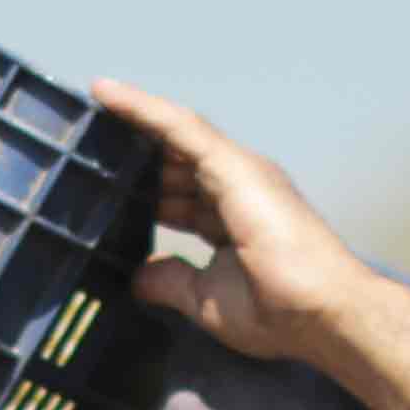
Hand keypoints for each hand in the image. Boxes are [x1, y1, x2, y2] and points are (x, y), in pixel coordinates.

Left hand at [90, 81, 380, 366]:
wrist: (322, 314)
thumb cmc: (281, 312)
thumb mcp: (207, 298)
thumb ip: (173, 280)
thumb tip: (140, 276)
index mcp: (236, 215)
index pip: (183, 191)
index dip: (148, 186)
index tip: (111, 183)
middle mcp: (240, 185)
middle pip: (176, 159)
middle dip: (135, 153)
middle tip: (86, 142)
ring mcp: (240, 172)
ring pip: (176, 132)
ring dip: (132, 117)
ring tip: (92, 101)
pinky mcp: (236, 166)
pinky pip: (179, 127)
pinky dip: (142, 108)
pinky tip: (107, 95)